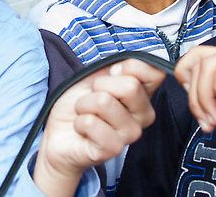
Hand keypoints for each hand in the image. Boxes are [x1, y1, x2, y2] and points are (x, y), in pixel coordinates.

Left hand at [33, 59, 165, 196]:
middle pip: (131, 86)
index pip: (156, 73)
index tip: (112, 74)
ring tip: (85, 114)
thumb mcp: (97, 75)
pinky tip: (82, 130)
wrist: (59, 135)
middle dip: (100, 85)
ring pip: (105, 102)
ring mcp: (130, 134)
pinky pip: (91, 123)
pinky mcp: (113, 149)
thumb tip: (126, 66)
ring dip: (84, 104)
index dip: (129, 67)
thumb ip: (117, 67)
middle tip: (93, 98)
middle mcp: (143, 115)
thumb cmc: (80, 104)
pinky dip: (79, 122)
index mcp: (143, 94)